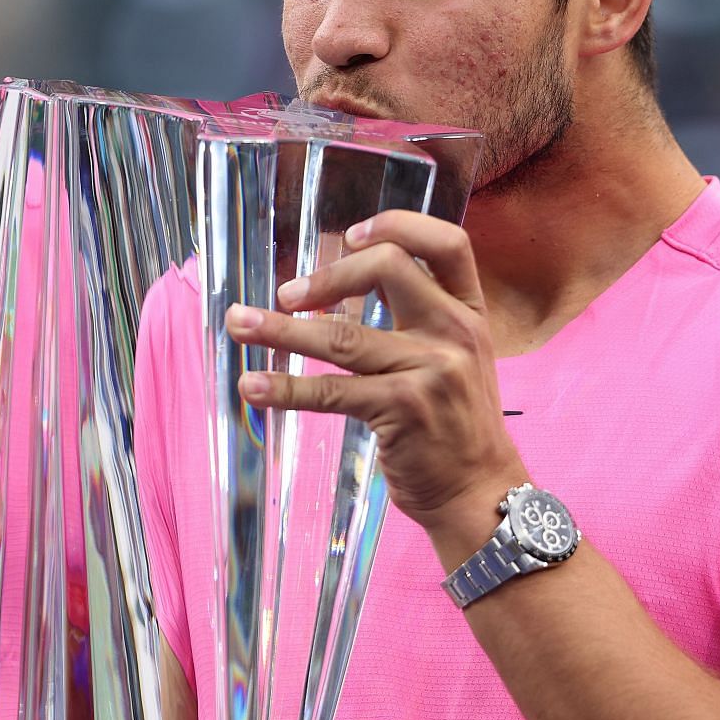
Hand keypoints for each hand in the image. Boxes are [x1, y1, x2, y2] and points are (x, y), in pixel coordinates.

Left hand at [225, 209, 525, 555]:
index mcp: (470, 313)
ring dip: (281, 328)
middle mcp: (456, 331)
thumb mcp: (457, 360)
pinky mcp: (403, 409)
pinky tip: (252, 387)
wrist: (481, 493)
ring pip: (343, 335)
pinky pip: (331, 391)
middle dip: (328, 275)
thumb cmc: (457, 426)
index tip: (351, 234)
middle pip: (388, 268)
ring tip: (239, 324)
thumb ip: (419, 321)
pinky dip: (285, 388)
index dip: (398, 226)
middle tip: (287, 296)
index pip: (447, 243)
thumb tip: (339, 285)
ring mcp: (431, 369)